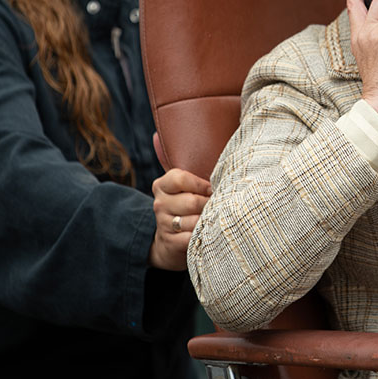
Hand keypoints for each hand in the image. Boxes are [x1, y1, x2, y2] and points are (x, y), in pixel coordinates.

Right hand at [148, 133, 212, 270]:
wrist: (169, 241)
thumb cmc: (184, 205)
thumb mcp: (181, 184)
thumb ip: (176, 159)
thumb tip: (157, 134)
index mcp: (162, 185)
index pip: (180, 178)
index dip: (201, 184)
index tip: (212, 188)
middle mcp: (159, 204)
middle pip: (192, 201)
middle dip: (210, 204)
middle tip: (220, 205)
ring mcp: (163, 224)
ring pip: (194, 220)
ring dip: (209, 220)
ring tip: (216, 218)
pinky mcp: (171, 243)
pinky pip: (193, 238)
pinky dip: (204, 236)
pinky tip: (209, 233)